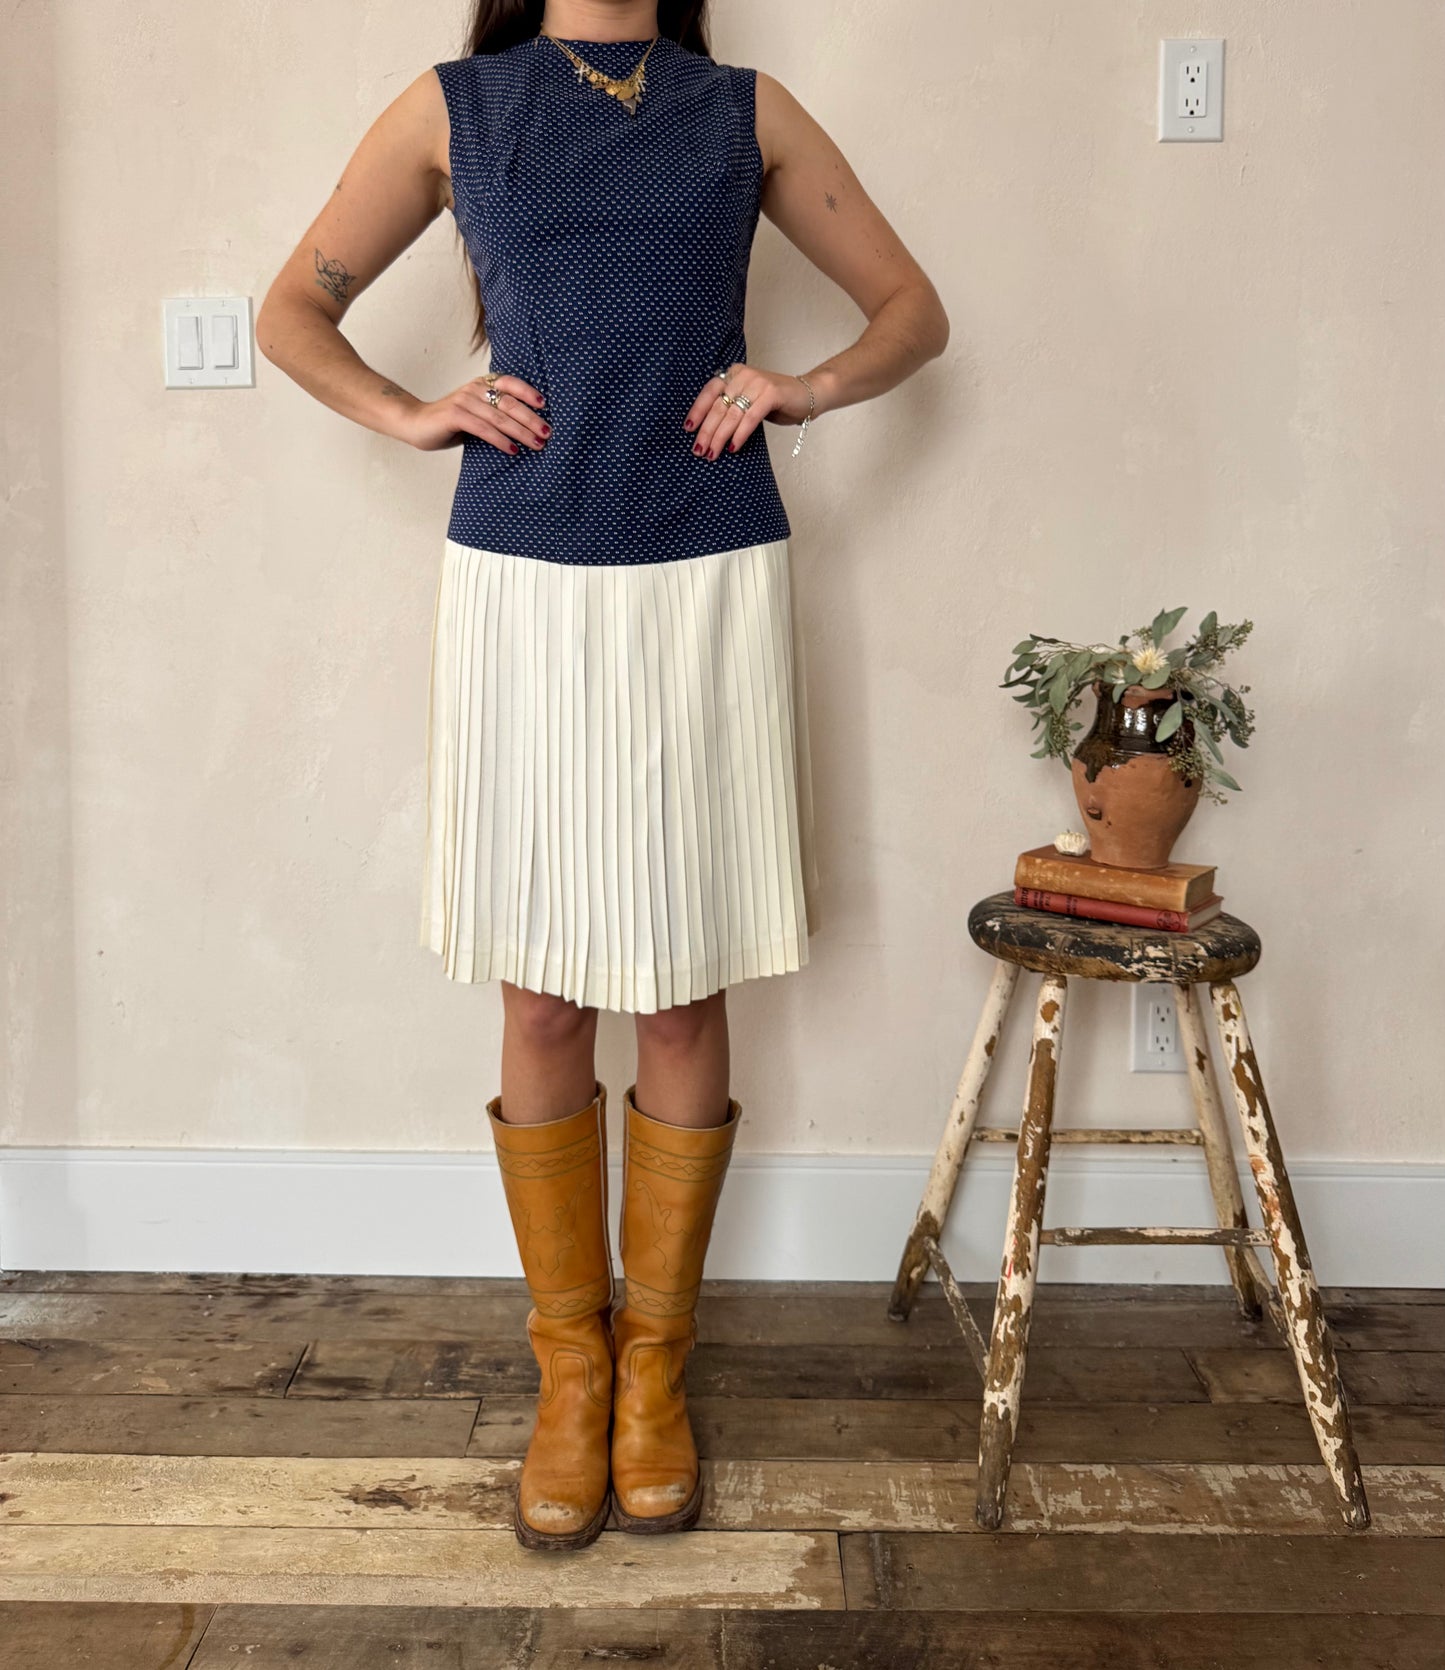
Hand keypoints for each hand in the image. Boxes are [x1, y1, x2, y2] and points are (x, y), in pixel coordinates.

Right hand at [396, 373, 550, 454]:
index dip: (528, 392)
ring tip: (537, 444)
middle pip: (510, 403)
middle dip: (532, 419)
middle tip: (548, 433)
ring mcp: (464, 400)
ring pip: (500, 417)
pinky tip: (513, 450)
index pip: (510, 383)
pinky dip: (500, 440)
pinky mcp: (455, 415)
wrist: (416, 424)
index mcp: (482, 384)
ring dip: (521, 432)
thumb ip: (496, 414)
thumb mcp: (476, 414)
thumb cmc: (451, 423)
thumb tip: (529, 428)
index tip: (545, 406)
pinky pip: (484, 428)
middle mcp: (475, 388)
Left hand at [684, 364, 812, 459]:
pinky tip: (733, 447)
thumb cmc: (776, 402)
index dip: (697, 411)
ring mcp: (758, 383)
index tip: (688, 429)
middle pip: (718, 406)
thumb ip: (731, 408)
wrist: (809, 395)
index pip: (709, 392)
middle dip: (707, 431)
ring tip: (712, 454)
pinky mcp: (772, 393)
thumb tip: (707, 432)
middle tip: (699, 450)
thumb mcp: (749, 401)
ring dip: (720, 436)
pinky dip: (740, 434)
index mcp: (734, 373)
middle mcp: (743, 375)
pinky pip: (750, 418)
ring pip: (732, 414)